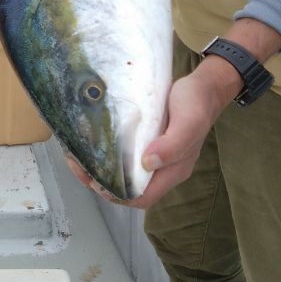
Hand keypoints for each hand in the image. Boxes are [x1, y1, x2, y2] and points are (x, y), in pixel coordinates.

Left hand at [62, 60, 237, 208]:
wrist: (203, 85)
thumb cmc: (197, 103)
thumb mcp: (189, 122)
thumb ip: (173, 145)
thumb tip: (148, 163)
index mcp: (173, 170)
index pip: (142, 196)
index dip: (118, 195)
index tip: (94, 181)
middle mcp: (161, 167)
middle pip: (128, 186)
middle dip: (101, 181)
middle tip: (77, 165)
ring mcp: (152, 153)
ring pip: (123, 170)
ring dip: (100, 167)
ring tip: (77, 154)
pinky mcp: (145, 138)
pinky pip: (123, 152)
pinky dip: (106, 151)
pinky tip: (92, 140)